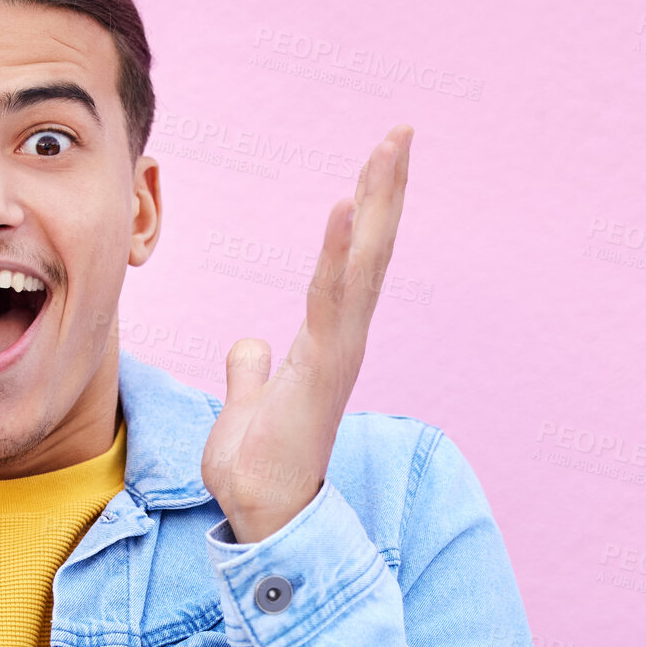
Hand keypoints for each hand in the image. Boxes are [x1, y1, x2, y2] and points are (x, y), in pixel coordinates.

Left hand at [201, 125, 413, 544]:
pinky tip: (347, 206)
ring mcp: (338, 354)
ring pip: (363, 266)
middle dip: (384, 191)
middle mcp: (340, 342)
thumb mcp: (244, 406)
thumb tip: (250, 346)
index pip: (345, 266)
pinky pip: (334, 300)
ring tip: (389, 148)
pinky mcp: (326, 370)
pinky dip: (342, 252)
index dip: (362, 215)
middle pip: (368, 253)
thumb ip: (250, 373)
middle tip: (401, 132)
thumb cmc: (258, 467)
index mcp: (323, 344)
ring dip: (377, 205)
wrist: (260, 514)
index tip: (375, 164)